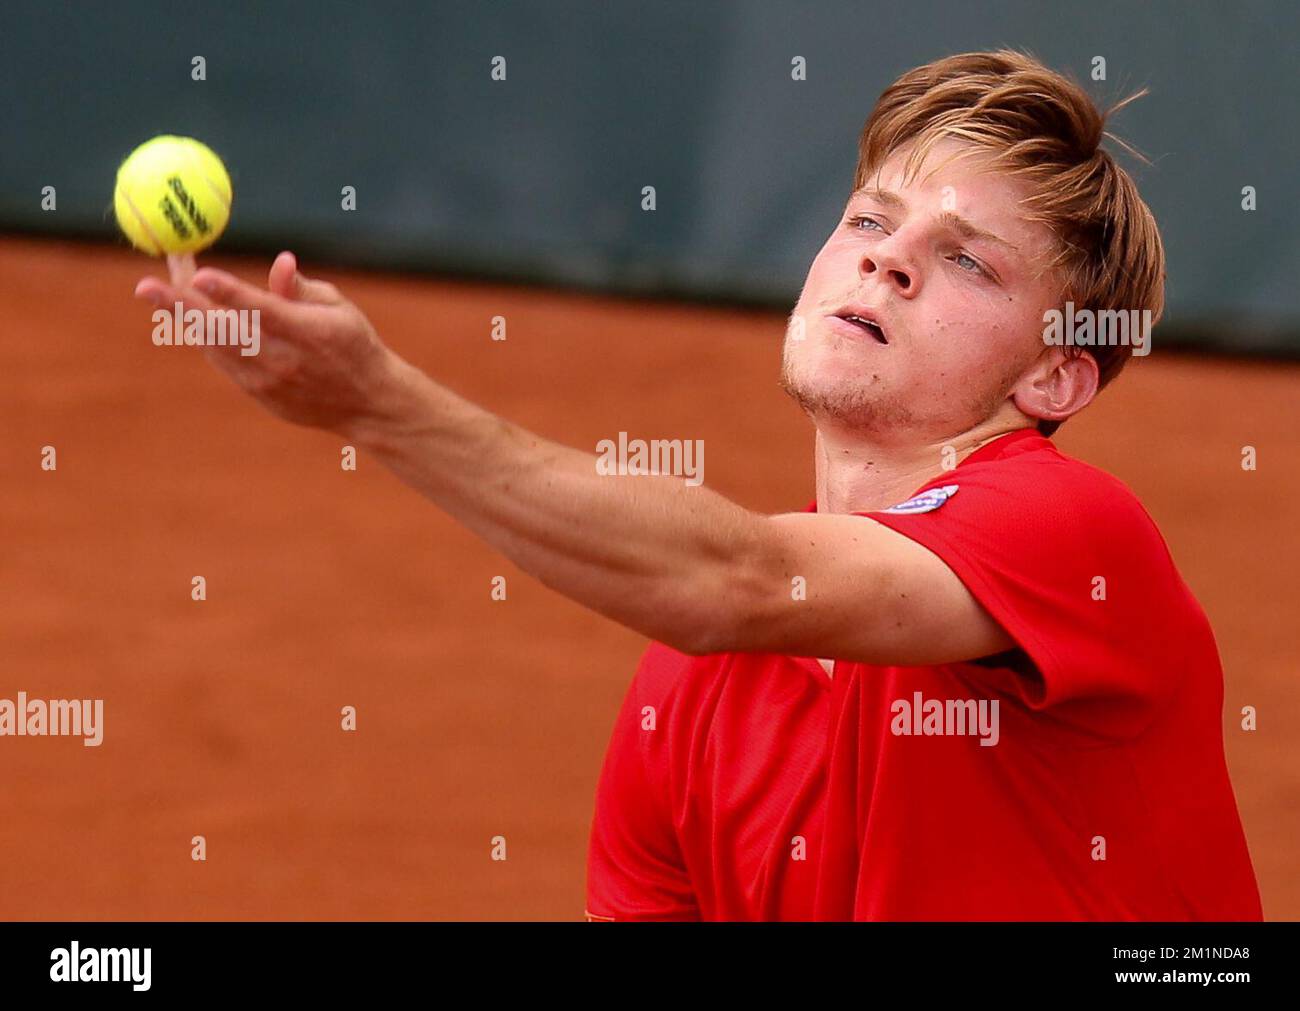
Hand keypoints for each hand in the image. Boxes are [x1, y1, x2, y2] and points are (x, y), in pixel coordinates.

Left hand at [134, 251, 404, 434]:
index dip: (228, 291)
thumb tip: (279, 262)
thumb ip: (303, 288)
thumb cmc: (355, 344)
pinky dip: (204, 337)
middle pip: (224, 331)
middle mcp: (284, 360)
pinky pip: (223, 361)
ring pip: (215, 347)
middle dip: (182, 305)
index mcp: (309, 333)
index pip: (261, 310)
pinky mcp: (259, 394)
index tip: (198, 271)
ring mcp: (268, 382)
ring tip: (154, 292)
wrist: (368, 404)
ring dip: (184, 318)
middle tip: (147, 285)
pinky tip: (187, 315)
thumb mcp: (340, 309)